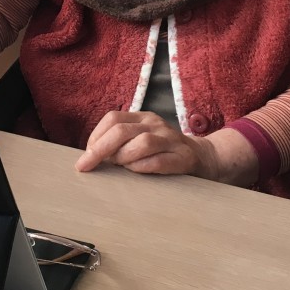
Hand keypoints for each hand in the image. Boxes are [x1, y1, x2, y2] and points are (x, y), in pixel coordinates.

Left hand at [74, 111, 220, 179]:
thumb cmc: (163, 152)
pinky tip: (135, 172)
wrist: (203, 157)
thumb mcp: (141, 139)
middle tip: (87, 165)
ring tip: (119, 167)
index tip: (86, 155)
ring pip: (141, 143)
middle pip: (122, 130)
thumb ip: (120, 143)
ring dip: (123, 158)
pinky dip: (141, 168)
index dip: (95, 136)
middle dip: (100, 149)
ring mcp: (170, 139)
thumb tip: (90, 156)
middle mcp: (155, 124)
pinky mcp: (182, 157)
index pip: (112, 119)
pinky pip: (158, 161)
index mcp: (142, 118)